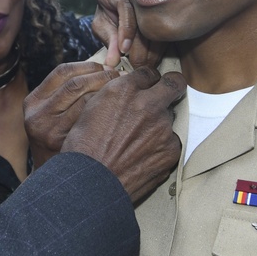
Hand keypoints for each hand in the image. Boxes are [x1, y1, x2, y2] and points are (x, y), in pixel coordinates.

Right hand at [24, 61, 119, 169]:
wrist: (58, 182)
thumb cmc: (61, 141)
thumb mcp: (51, 114)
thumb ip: (65, 93)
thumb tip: (102, 66)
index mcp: (33, 102)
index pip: (62, 72)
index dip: (87, 66)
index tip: (104, 67)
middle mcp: (39, 115)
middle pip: (76, 83)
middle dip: (102, 76)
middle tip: (120, 77)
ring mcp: (53, 132)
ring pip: (88, 100)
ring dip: (111, 91)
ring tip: (125, 92)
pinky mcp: (69, 146)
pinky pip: (97, 121)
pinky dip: (113, 111)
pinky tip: (124, 111)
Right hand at [63, 67, 184, 203]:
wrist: (91, 183)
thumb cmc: (83, 148)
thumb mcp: (89, 109)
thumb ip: (112, 93)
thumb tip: (125, 87)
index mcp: (123, 90)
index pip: (148, 72)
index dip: (148, 79)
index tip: (148, 86)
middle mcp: (146, 104)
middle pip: (173, 84)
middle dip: (171, 86)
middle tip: (167, 93)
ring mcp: (162, 127)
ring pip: (171, 116)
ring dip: (160, 122)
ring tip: (141, 139)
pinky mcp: (171, 150)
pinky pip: (172, 140)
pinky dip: (162, 144)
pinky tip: (144, 154)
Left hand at [92, 0, 165, 69]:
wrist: (117, 5)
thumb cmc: (107, 16)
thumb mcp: (102, 27)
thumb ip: (109, 42)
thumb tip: (113, 62)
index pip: (125, 5)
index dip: (126, 29)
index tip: (124, 49)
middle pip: (143, 16)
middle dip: (140, 44)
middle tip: (137, 64)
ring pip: (157, 22)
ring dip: (153, 47)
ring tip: (147, 65)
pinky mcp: (164, 5)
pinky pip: (165, 26)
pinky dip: (161, 44)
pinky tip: (156, 57)